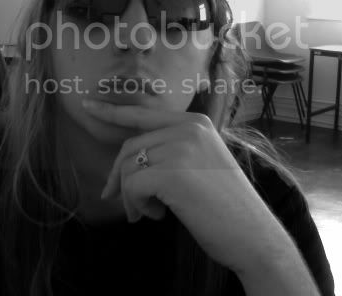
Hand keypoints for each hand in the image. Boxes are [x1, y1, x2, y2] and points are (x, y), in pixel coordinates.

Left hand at [81, 98, 292, 274]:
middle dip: (119, 176)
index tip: (87, 105)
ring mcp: (180, 148)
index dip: (110, 111)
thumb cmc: (225, 205)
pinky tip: (159, 215)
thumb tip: (127, 160)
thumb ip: (170, 151)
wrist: (253, 235)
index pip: (141, 114)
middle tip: (120, 201)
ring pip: (129, 169)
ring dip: (132, 196)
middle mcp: (187, 128)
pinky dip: (138, 205)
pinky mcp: (172, 173)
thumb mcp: (200, 164)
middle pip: (130, 147)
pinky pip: (133, 186)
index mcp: (194, 122)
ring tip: (151, 212)